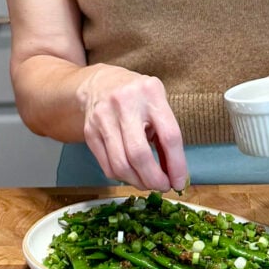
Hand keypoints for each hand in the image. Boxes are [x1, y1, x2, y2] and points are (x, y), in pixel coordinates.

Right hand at [76, 64, 187, 191]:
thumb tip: (175, 174)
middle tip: (163, 187)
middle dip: (154, 179)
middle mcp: (125, 103)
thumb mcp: (158, 104)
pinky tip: (132, 174)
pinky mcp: (89, 131)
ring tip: (147, 183)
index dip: (177, 165)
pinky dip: (122, 177)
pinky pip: (107, 166)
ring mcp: (103, 117)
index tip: (180, 181)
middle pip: (139, 154)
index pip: (169, 136)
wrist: (101, 82)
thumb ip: (166, 135)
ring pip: (121, 165)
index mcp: (151, 93)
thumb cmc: (138, 97)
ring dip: (137, 182)